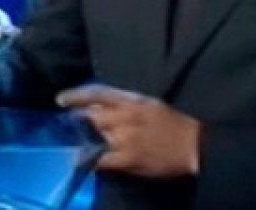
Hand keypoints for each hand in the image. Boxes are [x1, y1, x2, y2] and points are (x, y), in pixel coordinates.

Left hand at [57, 84, 200, 177]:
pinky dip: (91, 161)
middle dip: (79, 122)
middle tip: (71, 127)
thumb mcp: (148, 104)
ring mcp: (126, 139)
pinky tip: (85, 162)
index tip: (60, 100)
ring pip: (93, 139)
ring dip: (83, 142)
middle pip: (91, 117)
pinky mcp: (129, 159)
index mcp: (132, 100)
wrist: (194, 145)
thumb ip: (124, 104)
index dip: (76, 95)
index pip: (97, 93)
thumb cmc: (172, 122)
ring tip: (77, 144)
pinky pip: (102, 160)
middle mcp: (125, 117)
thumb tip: (98, 107)